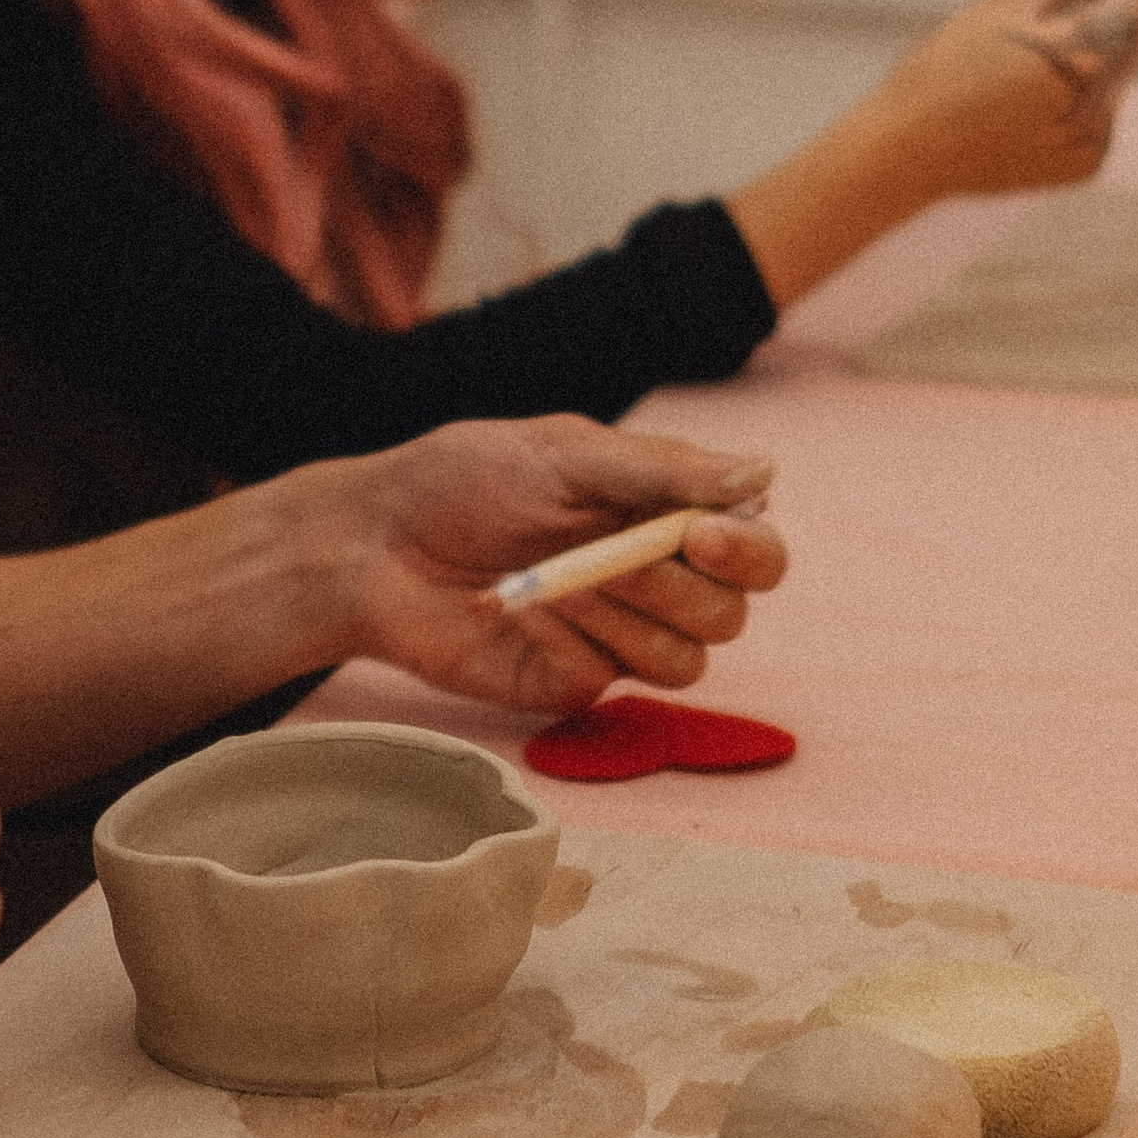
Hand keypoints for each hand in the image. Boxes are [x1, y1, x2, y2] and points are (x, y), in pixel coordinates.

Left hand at [326, 419, 785, 719]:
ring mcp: (616, 638)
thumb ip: (662, 470)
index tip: (703, 536)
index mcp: (665, 515)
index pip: (755, 553)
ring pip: (684, 663)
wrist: (375, 543)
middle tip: (612, 560)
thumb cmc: (465, 480)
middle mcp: (655, 582)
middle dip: (676, 588)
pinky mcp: (572, 683)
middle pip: (729, 616)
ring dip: (622, 617)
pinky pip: (608, 681)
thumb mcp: (564, 453)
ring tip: (553, 580)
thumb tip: (762, 473)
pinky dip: (568, 640)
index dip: (748, 554)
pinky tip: (518, 609)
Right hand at [866, 0, 1137, 204]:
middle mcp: (1098, 102)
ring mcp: (1095, 139)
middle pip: (1131, 36)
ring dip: (1093, 51)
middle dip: (1121, 4)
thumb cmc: (946, 68)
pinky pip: (1098, 113)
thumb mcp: (1003, 8)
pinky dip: (1079, 94)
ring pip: (1114, 75)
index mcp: (1076, 54)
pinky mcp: (1086, 165)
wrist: (909, 151)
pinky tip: (1030, 98)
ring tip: (1033, 54)